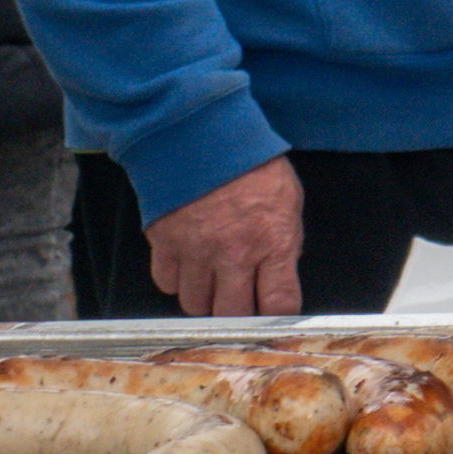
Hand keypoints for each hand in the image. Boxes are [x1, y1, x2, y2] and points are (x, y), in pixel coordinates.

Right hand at [146, 155, 304, 317]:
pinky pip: (167, 284)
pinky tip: (189, 264)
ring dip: (206, 299)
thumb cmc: (253, 166)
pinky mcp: (164, 244)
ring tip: (213, 280)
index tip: (275, 316)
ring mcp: (196, 252)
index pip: (279, 302)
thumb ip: (284, 243)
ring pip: (195, 305)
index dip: (279, 316)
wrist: (204, 137)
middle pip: (232, 315)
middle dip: (238, 315)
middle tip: (240, 302)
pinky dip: (178, 280)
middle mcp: (234, 253)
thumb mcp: (288, 201)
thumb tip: (279, 276)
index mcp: (273, 241)